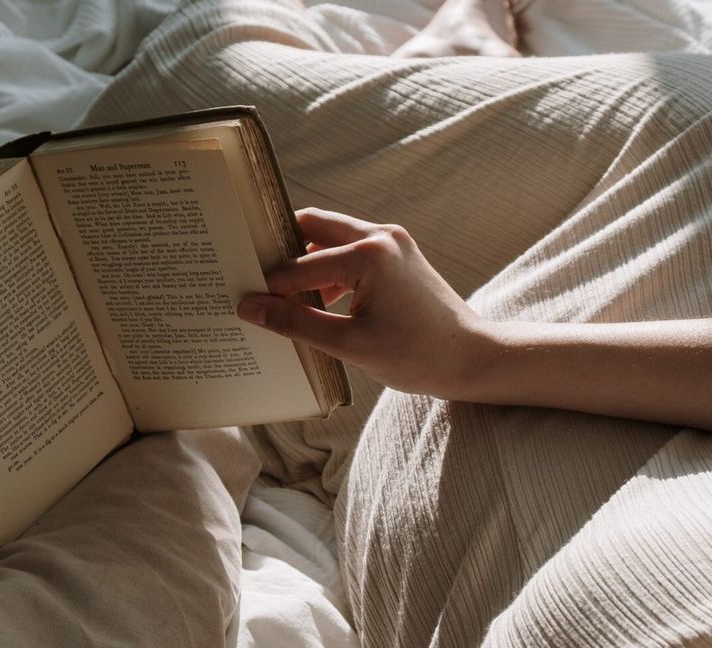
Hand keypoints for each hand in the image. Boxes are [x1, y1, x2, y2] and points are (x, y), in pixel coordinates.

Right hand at [237, 208, 487, 398]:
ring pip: (331, 237)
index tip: (239, 297)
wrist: (472, 358)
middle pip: (311, 226)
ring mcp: (392, 240)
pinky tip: (318, 303)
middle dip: (282, 251)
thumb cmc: (417, 356)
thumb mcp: (349, 345)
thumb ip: (295, 323)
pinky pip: (351, 250)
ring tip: (284, 297)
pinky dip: (329, 270)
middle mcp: (380, 235)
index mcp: (368, 254)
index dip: (268, 285)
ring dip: (306, 262)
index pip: (298, 265)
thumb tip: (250, 308)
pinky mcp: (398, 252)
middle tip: (253, 276)